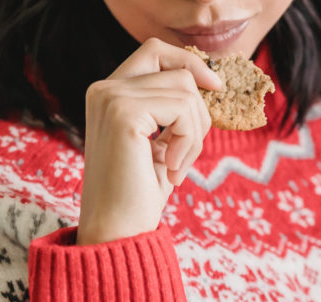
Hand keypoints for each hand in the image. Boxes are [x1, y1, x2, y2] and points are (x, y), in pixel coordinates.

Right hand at [76, 37, 221, 245]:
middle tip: (185, 156)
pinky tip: (171, 170)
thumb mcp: (161, 143)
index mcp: (109, 93)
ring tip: (175, 168)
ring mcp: (111, 98)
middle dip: (198, 113)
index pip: (156, 51)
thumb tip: (210, 82)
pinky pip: (183, 110)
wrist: (117, 231)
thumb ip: (174, 111)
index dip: (190, 63)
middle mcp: (104, 89)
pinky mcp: (123, 113)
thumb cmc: (139, 195)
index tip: (217, 89)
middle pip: (178, 71)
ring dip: (194, 135)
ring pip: (186, 91)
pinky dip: (189, 143)